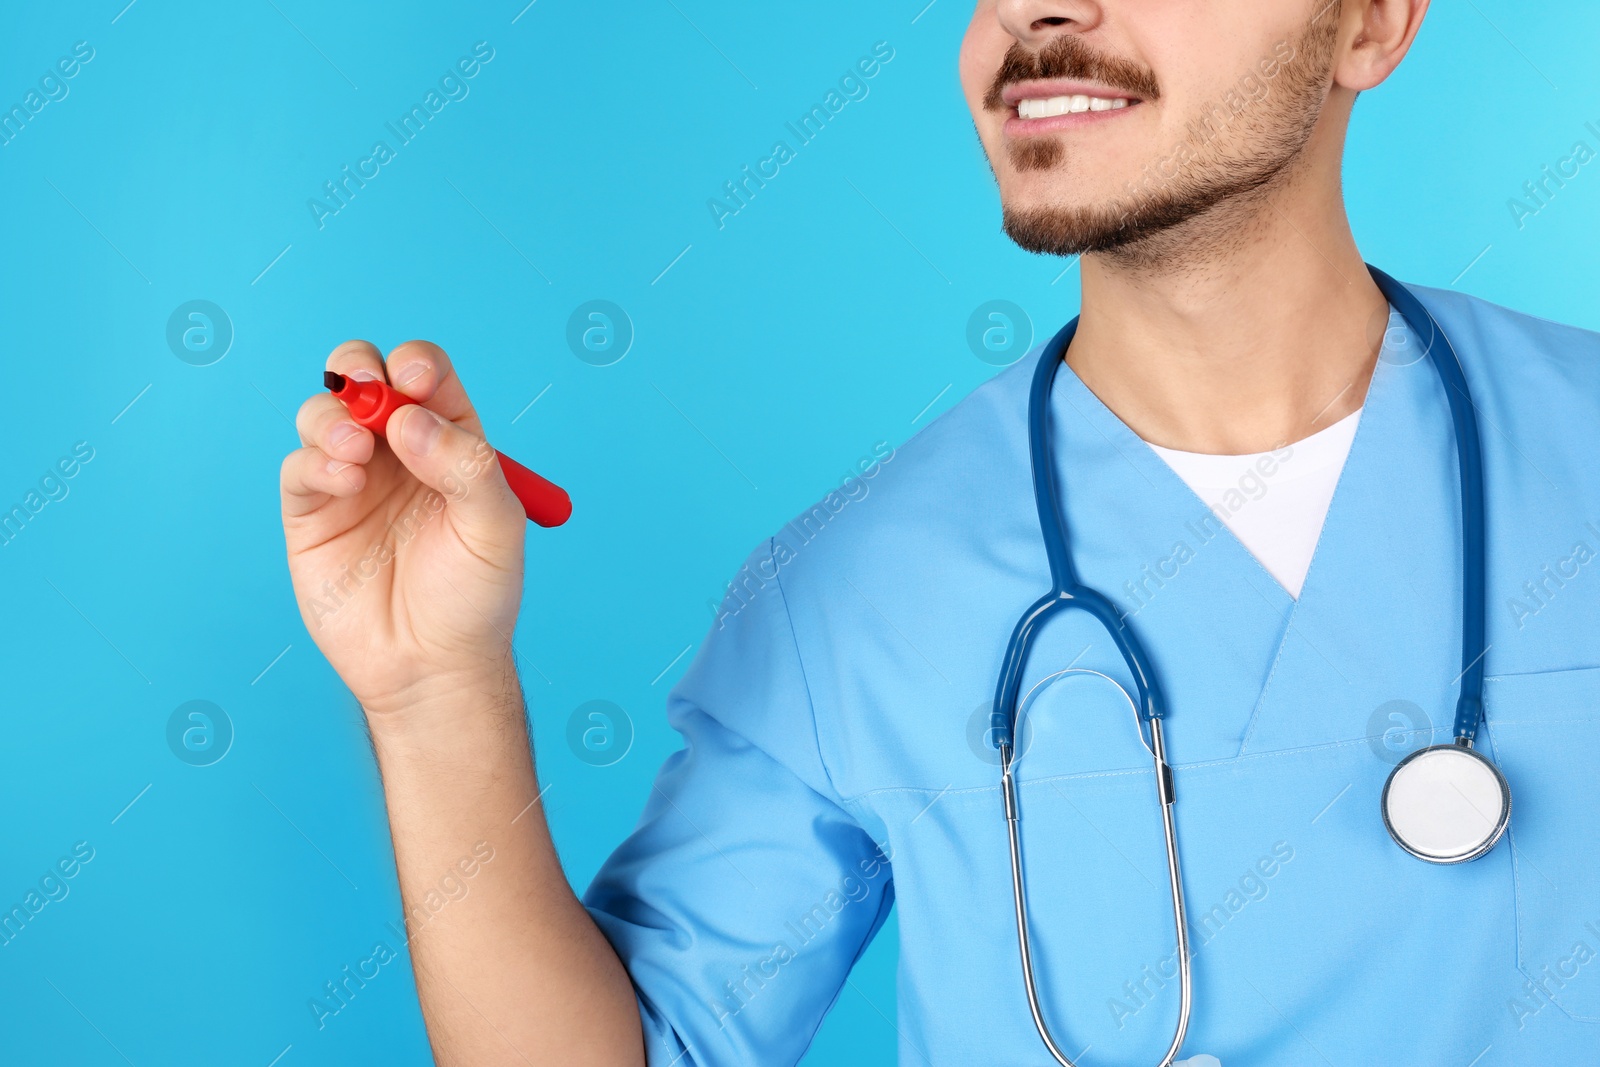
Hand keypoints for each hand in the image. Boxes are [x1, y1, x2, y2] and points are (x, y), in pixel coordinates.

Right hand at [280, 340, 526, 718]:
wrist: (432, 667)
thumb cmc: (475, 597)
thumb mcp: (497, 526)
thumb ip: (465, 464)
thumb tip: (409, 417)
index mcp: (449, 441)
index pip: (427, 376)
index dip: (417, 364)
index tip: (415, 379)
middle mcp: (397, 452)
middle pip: (365, 377)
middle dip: (359, 365)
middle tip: (368, 386)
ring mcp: (351, 480)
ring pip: (323, 413)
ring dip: (334, 416)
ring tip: (358, 449)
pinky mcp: (312, 514)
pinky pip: (299, 466)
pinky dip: (316, 460)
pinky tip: (345, 479)